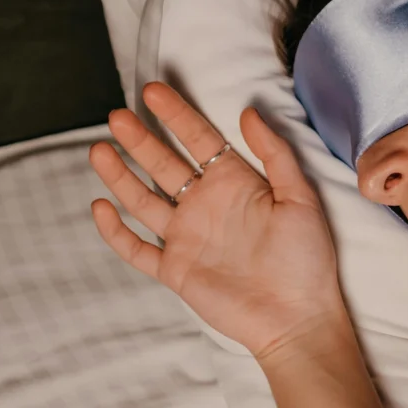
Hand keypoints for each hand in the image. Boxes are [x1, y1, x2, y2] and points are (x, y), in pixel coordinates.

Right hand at [88, 82, 343, 359]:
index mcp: (236, 184)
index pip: (200, 139)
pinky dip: (116, 230)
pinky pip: (137, 249)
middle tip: (117, 114)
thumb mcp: (300, 197)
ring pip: (143, 200)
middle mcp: (207, 205)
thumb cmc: (307, 258)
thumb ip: (275, 154)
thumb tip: (249, 111)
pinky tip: (101, 206)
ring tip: (99, 149)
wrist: (297, 317)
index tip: (153, 90)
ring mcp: (188, 237)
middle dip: (141, 140)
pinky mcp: (175, 269)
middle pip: (165, 164)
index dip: (176, 114)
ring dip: (121, 175)